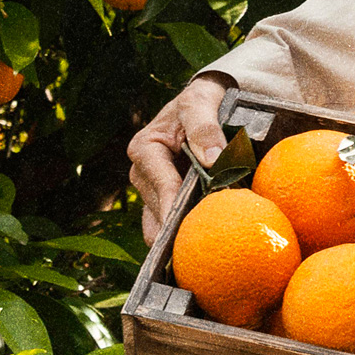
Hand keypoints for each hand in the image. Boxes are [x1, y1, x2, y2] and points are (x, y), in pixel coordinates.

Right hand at [127, 72, 232, 244]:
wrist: (206, 103)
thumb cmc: (201, 101)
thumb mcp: (200, 104)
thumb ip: (205, 128)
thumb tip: (212, 159)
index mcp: (144, 148)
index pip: (160, 182)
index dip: (171, 204)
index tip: (181, 225)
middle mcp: (142, 172)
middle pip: (157, 207)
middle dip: (175, 224)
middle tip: (195, 247)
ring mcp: (152, 189)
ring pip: (158, 222)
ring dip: (175, 234)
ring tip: (192, 253)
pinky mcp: (164, 200)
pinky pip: (167, 224)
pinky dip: (179, 234)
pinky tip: (192, 249)